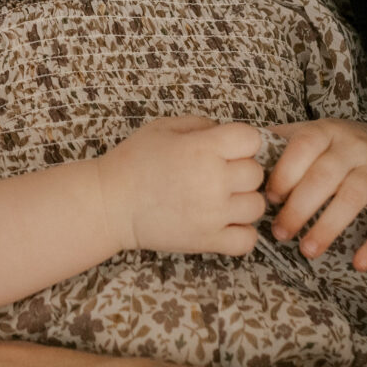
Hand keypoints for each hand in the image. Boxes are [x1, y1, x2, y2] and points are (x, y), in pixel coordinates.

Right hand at [94, 116, 267, 256]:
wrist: (110, 204)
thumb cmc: (133, 161)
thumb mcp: (164, 127)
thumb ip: (200, 125)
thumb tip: (225, 134)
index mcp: (203, 148)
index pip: (252, 139)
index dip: (241, 142)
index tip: (226, 148)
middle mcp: (213, 180)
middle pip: (256, 174)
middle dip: (241, 171)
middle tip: (218, 174)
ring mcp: (213, 214)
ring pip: (256, 206)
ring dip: (243, 201)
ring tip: (220, 200)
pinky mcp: (208, 241)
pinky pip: (248, 240)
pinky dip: (242, 233)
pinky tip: (225, 223)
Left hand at [264, 118, 366, 270]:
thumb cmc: (333, 148)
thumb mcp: (308, 136)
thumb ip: (276, 145)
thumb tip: (233, 158)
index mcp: (325, 131)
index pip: (302, 148)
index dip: (284, 174)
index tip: (268, 199)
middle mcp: (353, 146)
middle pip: (325, 176)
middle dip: (299, 207)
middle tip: (280, 233)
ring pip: (353, 197)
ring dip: (328, 227)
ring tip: (307, 251)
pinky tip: (359, 264)